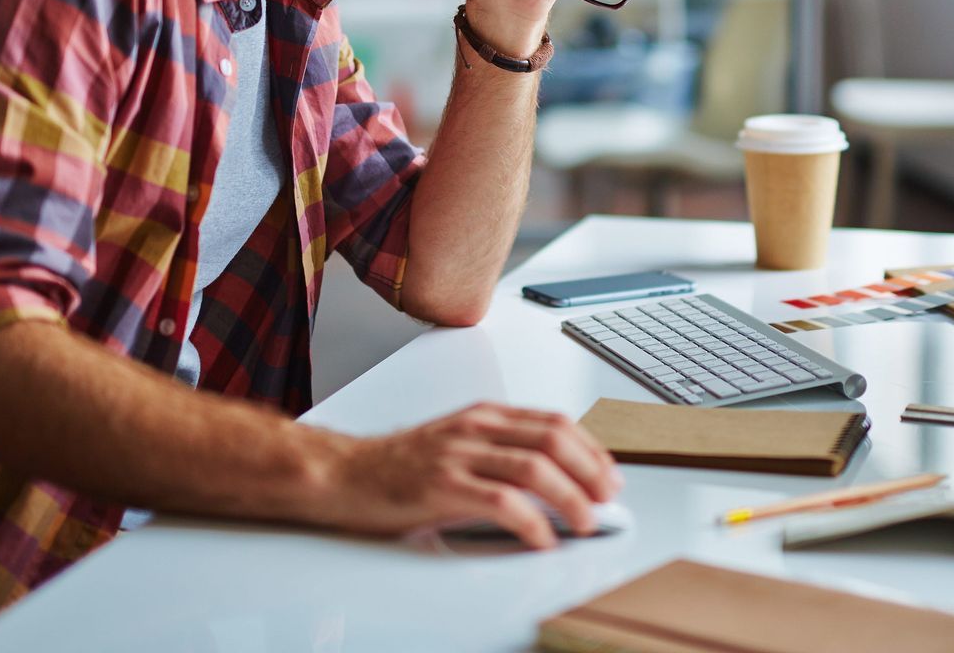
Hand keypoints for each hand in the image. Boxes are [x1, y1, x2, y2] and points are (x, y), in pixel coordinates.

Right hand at [313, 402, 620, 549]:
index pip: (553, 421)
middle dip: (590, 471)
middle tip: (607, 500)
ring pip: (534, 468)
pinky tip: (542, 538)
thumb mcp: (457, 444)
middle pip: (552, 439)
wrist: (343, 473)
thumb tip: (551, 476)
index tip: (609, 474)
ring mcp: (459, 455)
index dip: (590, 448)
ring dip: (571, 498)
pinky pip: (502, 501)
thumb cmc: (398, 466)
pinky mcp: (442, 487)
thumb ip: (498, 451)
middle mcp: (475, 428)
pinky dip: (532, 522)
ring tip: (585, 522)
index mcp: (483, 416)